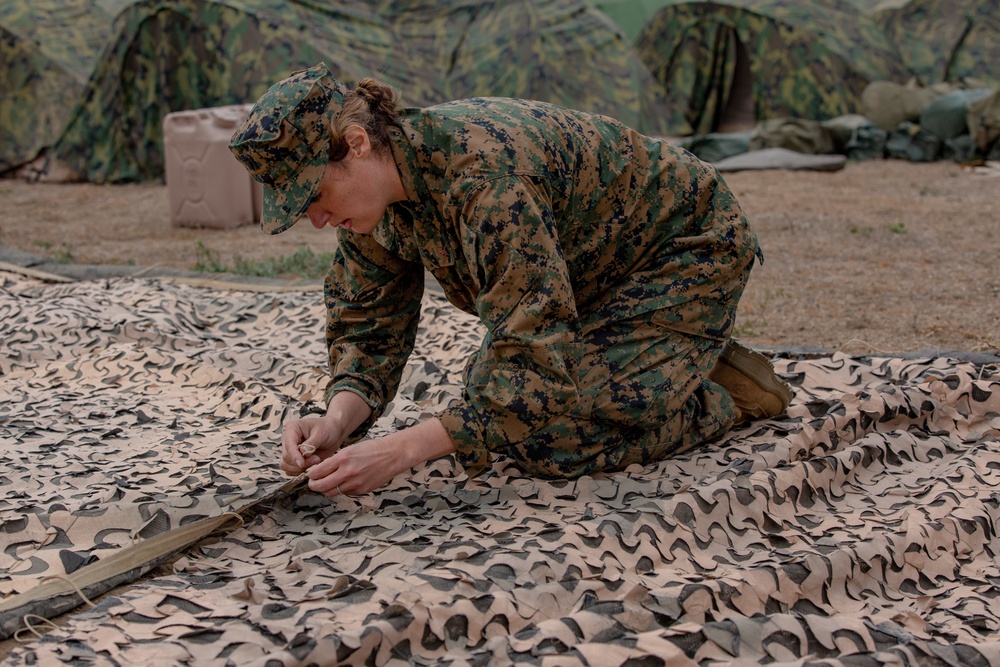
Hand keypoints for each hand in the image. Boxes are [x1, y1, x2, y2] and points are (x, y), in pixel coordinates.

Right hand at [279, 414, 345, 474]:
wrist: (334, 432)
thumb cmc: (328, 429)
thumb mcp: (322, 434)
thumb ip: (312, 444)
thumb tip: (302, 453)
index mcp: (292, 428)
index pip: (289, 444)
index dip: (294, 456)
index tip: (302, 464)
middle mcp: (287, 438)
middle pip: (286, 457)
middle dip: (301, 462)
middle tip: (316, 459)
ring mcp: (289, 449)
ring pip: (286, 465)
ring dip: (300, 468)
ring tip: (315, 459)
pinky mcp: (293, 458)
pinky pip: (290, 470)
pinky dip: (299, 471)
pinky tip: (311, 464)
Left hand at [305, 418, 457, 497]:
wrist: (392, 455)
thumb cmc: (371, 449)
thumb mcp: (350, 449)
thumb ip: (335, 461)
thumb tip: (319, 471)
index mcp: (342, 459)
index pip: (317, 472)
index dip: (310, 475)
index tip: (310, 474)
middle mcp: (347, 472)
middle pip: (320, 486)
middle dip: (313, 485)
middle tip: (312, 483)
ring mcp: (355, 483)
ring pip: (331, 493)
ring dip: (326, 489)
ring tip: (327, 483)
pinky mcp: (361, 490)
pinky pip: (344, 493)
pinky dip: (341, 489)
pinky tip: (343, 483)